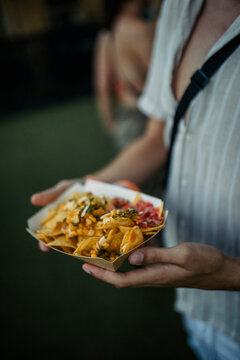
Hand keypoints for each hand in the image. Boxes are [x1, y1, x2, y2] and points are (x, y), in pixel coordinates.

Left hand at [82, 243, 237, 289]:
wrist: (220, 270)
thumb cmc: (205, 263)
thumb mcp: (182, 256)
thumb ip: (157, 256)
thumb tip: (132, 258)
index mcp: (155, 276)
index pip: (121, 280)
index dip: (102, 275)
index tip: (86, 267)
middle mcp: (153, 276)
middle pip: (121, 276)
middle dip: (103, 269)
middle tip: (88, 257)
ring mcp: (158, 271)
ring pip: (130, 269)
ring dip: (115, 262)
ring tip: (103, 250)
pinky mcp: (163, 266)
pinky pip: (142, 262)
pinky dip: (131, 254)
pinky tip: (129, 244)